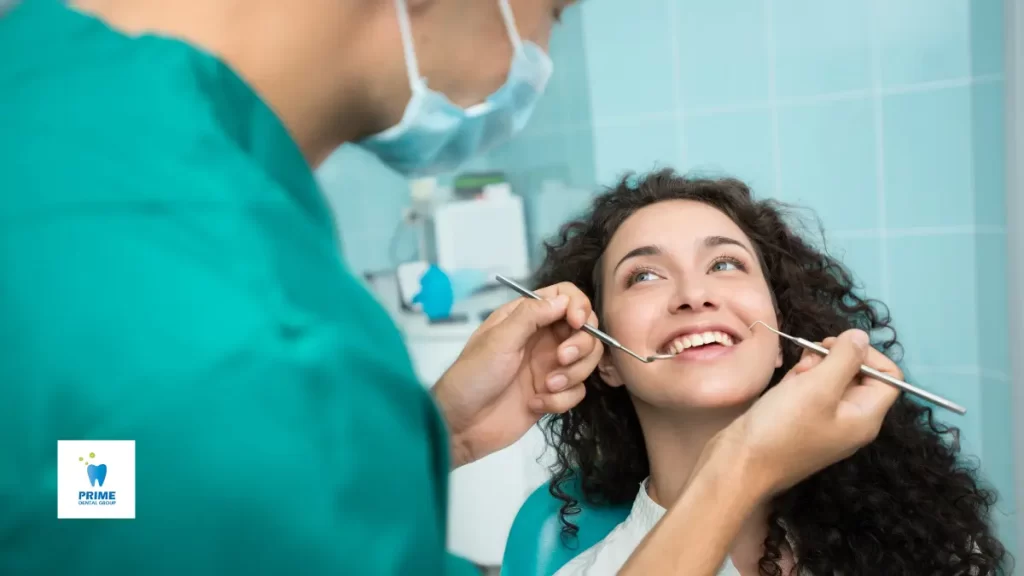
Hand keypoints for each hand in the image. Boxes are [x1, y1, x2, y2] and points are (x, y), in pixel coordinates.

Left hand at [432, 282, 603, 467]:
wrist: (462, 425)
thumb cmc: (473, 376)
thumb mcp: (498, 340)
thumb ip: (531, 316)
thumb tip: (563, 300)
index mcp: (525, 318)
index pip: (564, 297)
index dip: (578, 306)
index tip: (577, 323)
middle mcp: (542, 338)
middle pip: (584, 330)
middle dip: (580, 344)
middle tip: (562, 359)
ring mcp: (549, 367)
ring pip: (585, 361)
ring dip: (572, 375)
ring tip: (547, 387)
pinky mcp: (553, 394)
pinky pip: (577, 391)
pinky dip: (561, 399)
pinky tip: (536, 404)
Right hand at [716, 329, 901, 497]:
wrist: (739, 463)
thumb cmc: (782, 426)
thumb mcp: (817, 386)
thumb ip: (845, 358)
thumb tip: (861, 335)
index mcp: (865, 417)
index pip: (889, 376)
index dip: (867, 355)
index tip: (835, 348)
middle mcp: (850, 420)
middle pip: (858, 375)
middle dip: (833, 360)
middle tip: (808, 364)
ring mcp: (825, 421)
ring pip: (830, 379)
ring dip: (812, 370)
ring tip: (792, 379)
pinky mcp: (801, 420)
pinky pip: (810, 391)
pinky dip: (798, 382)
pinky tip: (783, 388)